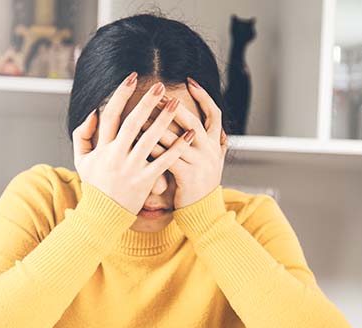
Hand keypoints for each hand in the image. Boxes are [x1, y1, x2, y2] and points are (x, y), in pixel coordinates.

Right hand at [72, 72, 194, 214]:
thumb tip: (94, 112)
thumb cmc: (95, 186)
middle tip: (159, 87)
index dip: (120, 95)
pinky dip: (177, 148)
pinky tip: (189, 135)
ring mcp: (131, 168)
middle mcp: (116, 156)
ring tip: (176, 104)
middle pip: (132, 124)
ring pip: (149, 140)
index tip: (131, 77)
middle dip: (146, 103)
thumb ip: (82, 134)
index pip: (111, 115)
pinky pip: (163, 162)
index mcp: (102, 148)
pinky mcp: (145, 181)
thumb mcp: (81, 160)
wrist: (102, 216)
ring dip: (164, 120)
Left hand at [151, 77, 227, 208]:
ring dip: (155, 126)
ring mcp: (199, 164)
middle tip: (156, 94)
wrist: (203, 213)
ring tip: (140, 115)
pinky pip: (166, 157)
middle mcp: (210, 151)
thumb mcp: (216, 164)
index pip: (215, 114)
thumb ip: (218, 146)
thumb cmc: (202, 187)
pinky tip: (139, 141)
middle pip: (192, 122)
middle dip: (172, 107)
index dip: (203, 96)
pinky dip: (152, 148)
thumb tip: (222, 131)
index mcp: (216, 145)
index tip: (190, 80)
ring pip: (175, 138)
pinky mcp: (187, 176)